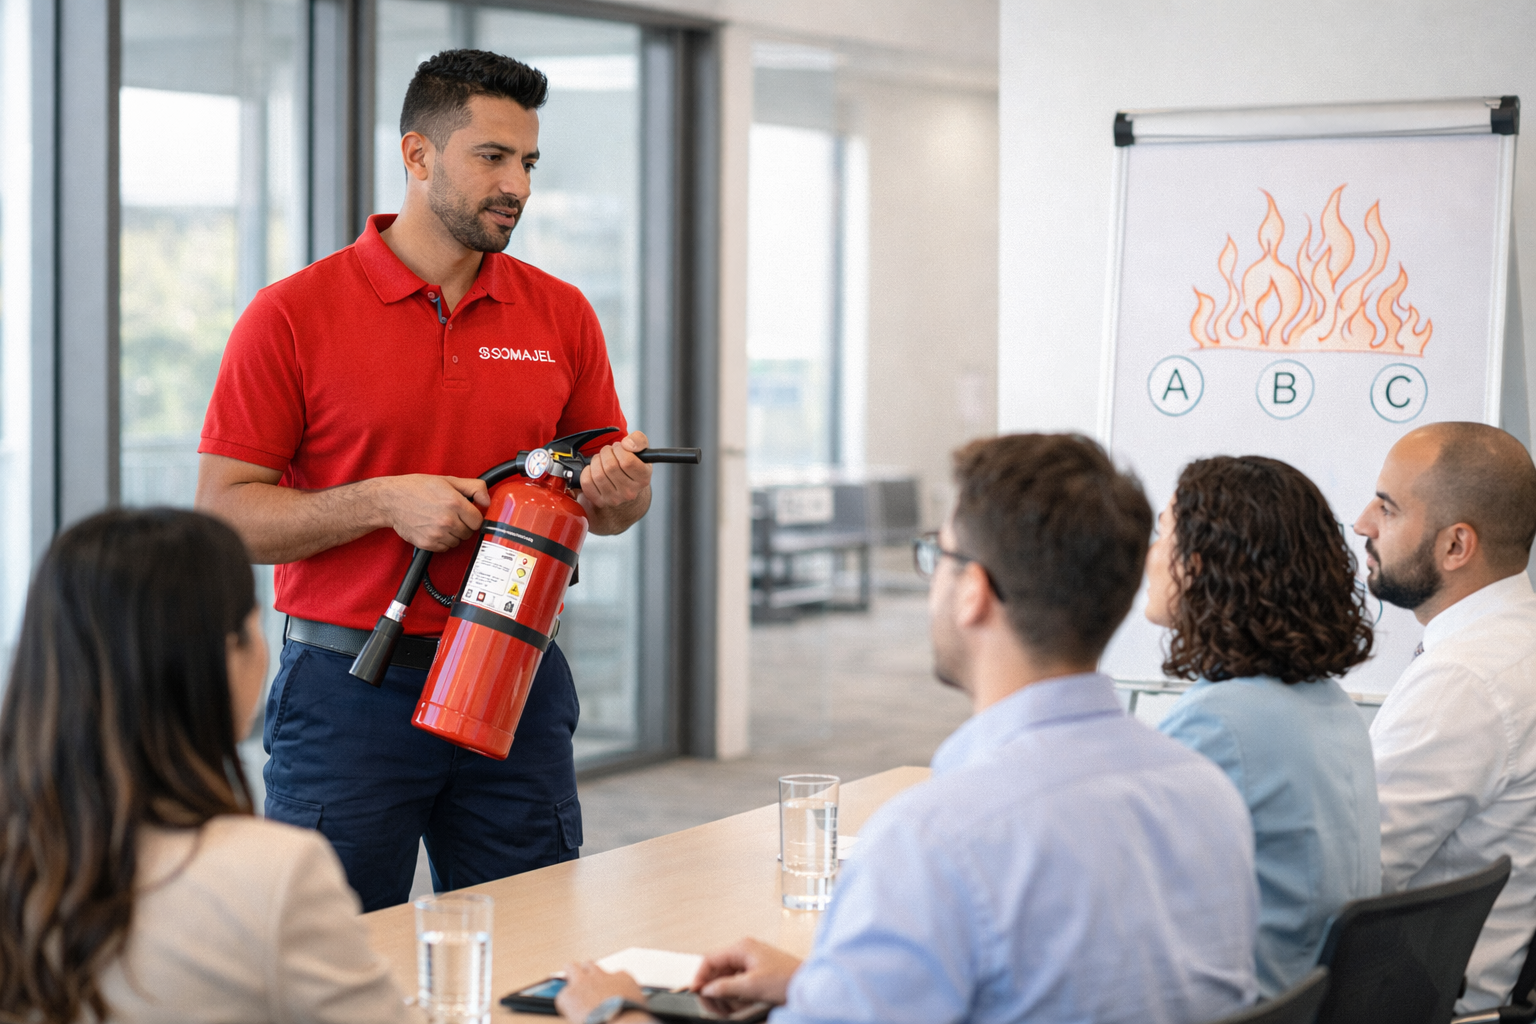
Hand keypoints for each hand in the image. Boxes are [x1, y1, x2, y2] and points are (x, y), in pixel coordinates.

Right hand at [375, 474, 489, 550]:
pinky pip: (445, 548)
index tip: (466, 513)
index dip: (473, 517)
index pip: (478, 521)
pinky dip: (442, 541)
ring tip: (440, 521)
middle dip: (463, 525)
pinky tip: (433, 529)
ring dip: (453, 534)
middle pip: (469, 532)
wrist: (391, 500)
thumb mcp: (448, 480)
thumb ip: (473, 488)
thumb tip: (487, 501)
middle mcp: (447, 520)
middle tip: (451, 515)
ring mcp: (437, 534)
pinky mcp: (427, 544)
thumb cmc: (418, 488)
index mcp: (455, 503)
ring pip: (458, 541)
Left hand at [554, 962, 653, 1022]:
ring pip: (571, 967)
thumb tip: (624, 1003)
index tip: (605, 993)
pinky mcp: (569, 994)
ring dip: (571, 977)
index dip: (607, 984)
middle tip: (584, 985)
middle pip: (589, 964)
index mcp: (622, 977)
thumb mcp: (638, 1002)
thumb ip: (628, 997)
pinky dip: (564, 1003)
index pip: (612, 974)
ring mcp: (584, 982)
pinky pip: (562, 995)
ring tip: (571, 991)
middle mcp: (601, 975)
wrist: (620, 1022)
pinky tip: (569, 1012)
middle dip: (586, 972)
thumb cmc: (631, 1016)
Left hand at [580, 431, 652, 510]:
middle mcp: (630, 492)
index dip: (619, 449)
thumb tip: (627, 444)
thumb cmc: (633, 467)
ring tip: (601, 459)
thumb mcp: (642, 451)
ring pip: (598, 474)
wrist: (627, 488)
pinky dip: (587, 472)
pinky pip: (587, 483)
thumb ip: (639, 440)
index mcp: (643, 479)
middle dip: (606, 453)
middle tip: (608, 452)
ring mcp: (614, 499)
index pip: (628, 461)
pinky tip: (594, 470)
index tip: (619, 447)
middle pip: (610, 466)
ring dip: (596, 461)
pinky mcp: (600, 501)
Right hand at [691, 937, 800, 1005]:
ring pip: (727, 978)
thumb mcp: (752, 986)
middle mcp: (745, 951)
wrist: (810, 985)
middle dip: (714, 988)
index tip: (695, 991)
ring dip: (725, 993)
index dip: (700, 976)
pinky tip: (739, 1003)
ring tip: (727, 1006)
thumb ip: (726, 987)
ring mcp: (751, 962)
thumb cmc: (788, 979)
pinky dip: (735, 994)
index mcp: (742, 948)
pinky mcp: (757, 972)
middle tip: (712, 1004)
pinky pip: (738, 983)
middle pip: (718, 970)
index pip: (710, 959)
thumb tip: (708, 989)